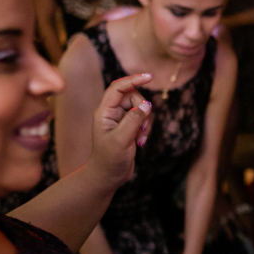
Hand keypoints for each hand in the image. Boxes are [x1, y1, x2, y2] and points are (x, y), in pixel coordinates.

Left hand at [85, 73, 152, 189]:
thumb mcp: (122, 139)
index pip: (118, 88)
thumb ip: (134, 120)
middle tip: (142, 128)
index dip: (133, 80)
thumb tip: (147, 105)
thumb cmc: (109, 159)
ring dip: (145, 122)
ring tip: (140, 139)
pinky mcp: (128, 127)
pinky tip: (140, 142)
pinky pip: (143, 119)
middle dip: (143, 110)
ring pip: (140, 108)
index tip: (149, 77)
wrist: (108, 176)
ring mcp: (120, 120)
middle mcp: (111, 112)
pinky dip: (145, 129)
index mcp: (104, 112)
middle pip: (133, 97)